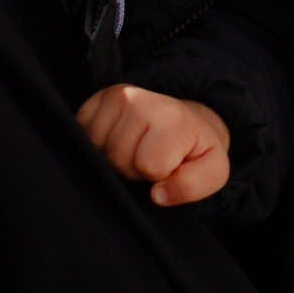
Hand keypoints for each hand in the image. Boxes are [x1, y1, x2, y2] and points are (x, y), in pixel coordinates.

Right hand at [74, 85, 231, 206]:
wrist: (183, 122)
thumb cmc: (194, 151)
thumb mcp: (212, 171)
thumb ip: (193, 186)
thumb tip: (157, 195)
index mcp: (172, 117)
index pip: (147, 164)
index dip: (156, 174)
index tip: (167, 164)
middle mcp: (140, 100)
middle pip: (117, 159)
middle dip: (133, 169)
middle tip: (150, 157)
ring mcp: (114, 97)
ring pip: (95, 150)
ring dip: (113, 160)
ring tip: (135, 150)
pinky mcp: (95, 99)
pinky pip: (81, 135)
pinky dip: (97, 147)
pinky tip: (117, 141)